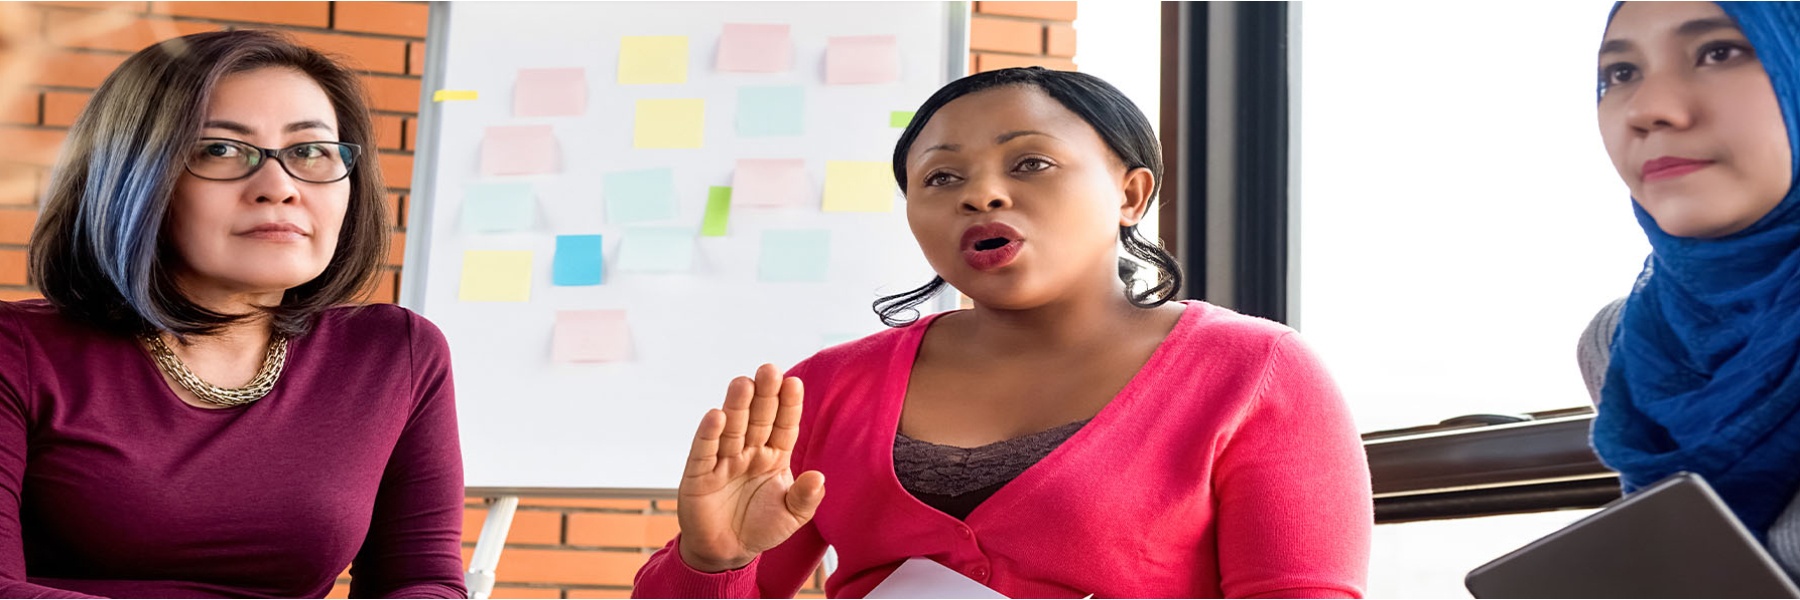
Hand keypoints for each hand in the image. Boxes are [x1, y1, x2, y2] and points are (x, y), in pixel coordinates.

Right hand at [676, 364, 825, 572]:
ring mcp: (723, 461)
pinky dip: (709, 434)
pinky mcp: (699, 474)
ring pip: (732, 428)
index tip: (795, 383)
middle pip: (757, 419)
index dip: (788, 405)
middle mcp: (749, 452)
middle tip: (769, 370)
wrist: (726, 553)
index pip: (784, 425)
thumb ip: (806, 498)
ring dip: (736, 406)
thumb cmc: (761, 528)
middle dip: (763, 395)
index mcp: (774, 456)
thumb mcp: (791, 517)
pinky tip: (715, 416)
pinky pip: (704, 451)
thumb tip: (819, 477)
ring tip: (743, 383)